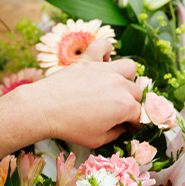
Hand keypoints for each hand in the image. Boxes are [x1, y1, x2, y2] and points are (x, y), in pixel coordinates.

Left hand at [25, 38, 142, 148]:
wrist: (44, 109)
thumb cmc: (70, 127)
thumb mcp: (98, 140)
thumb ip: (116, 134)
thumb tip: (123, 128)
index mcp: (125, 106)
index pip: (139, 115)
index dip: (134, 124)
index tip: (128, 128)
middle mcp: (119, 85)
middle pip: (136, 92)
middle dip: (131, 103)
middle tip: (117, 111)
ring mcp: (105, 70)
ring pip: (130, 67)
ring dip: (127, 77)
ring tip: (116, 86)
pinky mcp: (89, 60)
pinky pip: (103, 45)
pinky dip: (105, 50)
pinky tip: (103, 60)